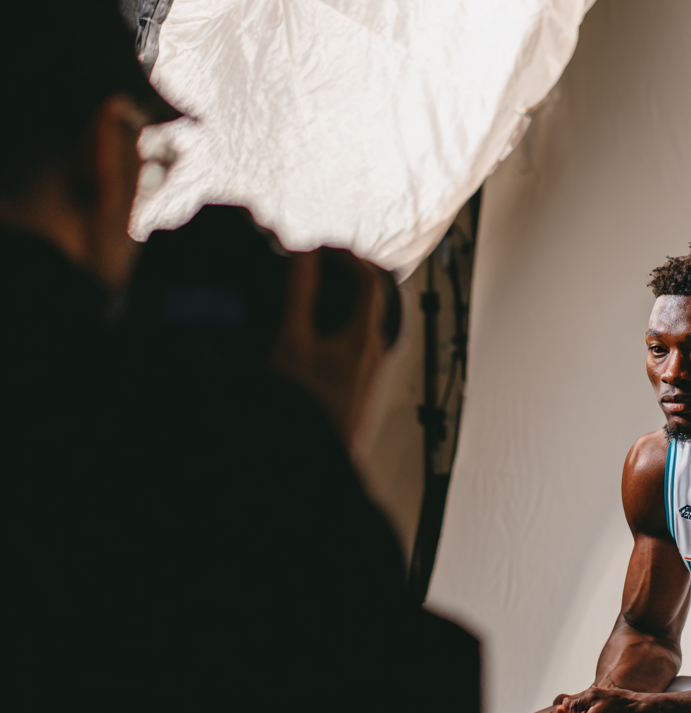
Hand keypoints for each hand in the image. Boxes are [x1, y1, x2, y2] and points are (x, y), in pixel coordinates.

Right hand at [271, 249, 384, 448]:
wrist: (311, 464)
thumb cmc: (303, 406)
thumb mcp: (292, 342)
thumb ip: (299, 294)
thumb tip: (303, 256)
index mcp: (365, 337)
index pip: (368, 279)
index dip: (345, 255)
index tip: (319, 248)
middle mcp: (375, 354)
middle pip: (371, 300)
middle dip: (345, 275)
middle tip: (317, 263)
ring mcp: (370, 374)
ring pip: (364, 324)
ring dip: (340, 301)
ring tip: (310, 292)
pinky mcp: (359, 391)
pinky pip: (356, 346)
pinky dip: (337, 326)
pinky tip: (310, 335)